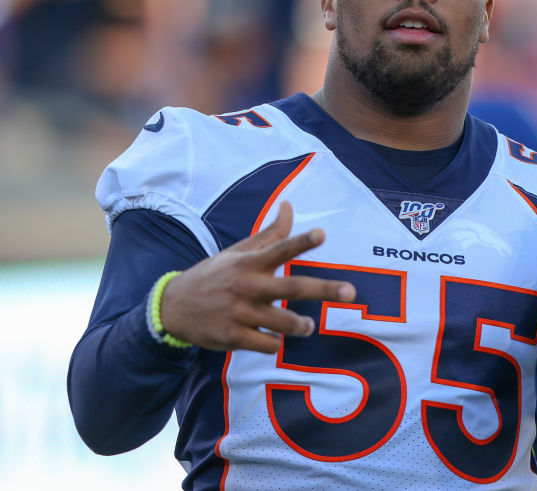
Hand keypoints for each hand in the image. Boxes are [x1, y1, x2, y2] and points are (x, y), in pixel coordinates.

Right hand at [160, 202, 354, 352]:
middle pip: (292, 287)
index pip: (279, 248)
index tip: (322, 234)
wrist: (173, 307)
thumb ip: (270, 234)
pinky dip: (276, 342)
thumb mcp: (239, 252)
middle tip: (350, 292)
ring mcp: (240, 313)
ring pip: (283, 322)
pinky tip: (275, 338)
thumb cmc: (216, 275)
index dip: (301, 241)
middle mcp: (247, 286)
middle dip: (324, 289)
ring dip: (301, 325)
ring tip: (307, 325)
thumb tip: (289, 204)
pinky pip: (267, 344)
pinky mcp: (233, 337)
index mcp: (249, 263)